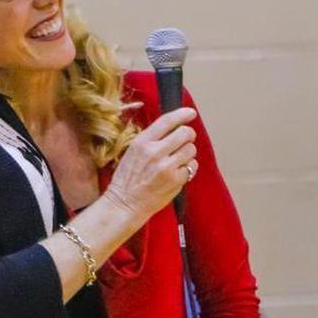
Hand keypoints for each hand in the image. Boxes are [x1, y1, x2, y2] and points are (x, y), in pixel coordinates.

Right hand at [103, 107, 197, 221]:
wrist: (125, 203)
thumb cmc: (127, 178)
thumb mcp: (132, 151)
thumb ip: (151, 139)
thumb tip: (173, 128)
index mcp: (142, 142)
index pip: (167, 121)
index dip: (182, 114)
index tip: (190, 113)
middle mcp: (155, 152)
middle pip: (185, 133)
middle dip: (188, 135)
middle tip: (185, 140)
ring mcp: (166, 167)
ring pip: (191, 149)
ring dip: (188, 153)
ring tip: (177, 160)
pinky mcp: (176, 180)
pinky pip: (192, 166)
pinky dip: (189, 167)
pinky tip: (179, 171)